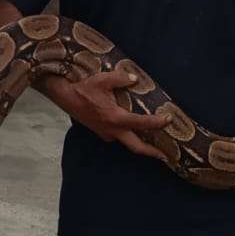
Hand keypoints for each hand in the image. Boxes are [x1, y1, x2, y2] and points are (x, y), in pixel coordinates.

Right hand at [50, 71, 171, 160]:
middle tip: (166, 157)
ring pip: (127, 142)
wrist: (65, 97)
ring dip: (140, 144)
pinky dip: (128, 135)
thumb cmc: (83, 89)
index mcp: (115, 118)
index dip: (158, 123)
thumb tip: (135, 79)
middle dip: (152, 153)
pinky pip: (117, 136)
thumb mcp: (103, 79)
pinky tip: (132, 129)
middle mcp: (112, 130)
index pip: (142, 123)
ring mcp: (106, 133)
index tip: (169, 119)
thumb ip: (121, 78)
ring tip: (154, 143)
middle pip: (136, 147)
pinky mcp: (101, 132)